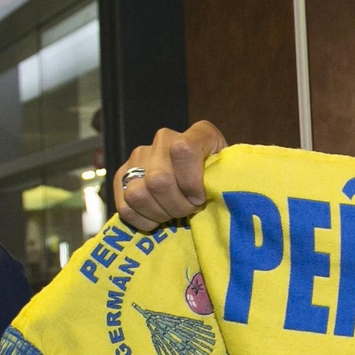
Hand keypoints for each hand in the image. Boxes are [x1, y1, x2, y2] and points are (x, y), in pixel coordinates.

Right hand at [114, 121, 228, 231]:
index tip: (201, 197)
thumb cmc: (221, 179)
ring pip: (138, 194)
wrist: (203, 180)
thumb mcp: (232, 173)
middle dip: (177, 205)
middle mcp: (164, 140)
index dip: (191, 182)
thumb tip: (217, 189)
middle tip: (189, 210)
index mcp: (198, 134)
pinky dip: (144, 220)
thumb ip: (226, 175)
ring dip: (159, 213)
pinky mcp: (122, 177)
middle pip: (159, 180)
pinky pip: (124, 207)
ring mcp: (140, 157)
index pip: (183, 151)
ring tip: (174, 212)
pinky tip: (159, 217)